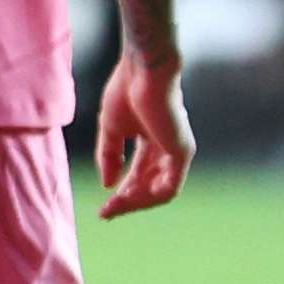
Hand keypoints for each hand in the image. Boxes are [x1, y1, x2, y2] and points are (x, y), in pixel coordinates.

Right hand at [93, 50, 193, 217]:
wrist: (144, 71)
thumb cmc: (127, 90)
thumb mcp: (111, 128)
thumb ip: (109, 156)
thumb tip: (107, 183)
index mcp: (152, 140)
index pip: (138, 173)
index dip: (120, 190)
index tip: (102, 205)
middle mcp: (167, 148)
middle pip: (148, 185)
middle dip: (126, 201)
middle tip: (105, 212)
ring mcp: (177, 151)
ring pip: (159, 191)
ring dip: (136, 203)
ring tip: (114, 207)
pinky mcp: (182, 152)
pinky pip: (169, 187)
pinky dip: (150, 198)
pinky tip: (130, 200)